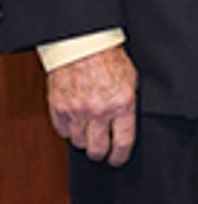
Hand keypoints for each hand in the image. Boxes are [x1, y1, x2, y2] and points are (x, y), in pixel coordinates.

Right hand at [46, 45, 137, 165]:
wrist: (84, 44)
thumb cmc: (110, 59)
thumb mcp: (132, 79)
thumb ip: (129, 104)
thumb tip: (128, 126)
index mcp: (122, 103)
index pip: (123, 142)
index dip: (120, 156)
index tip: (118, 159)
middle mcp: (99, 110)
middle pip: (97, 150)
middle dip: (101, 153)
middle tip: (102, 150)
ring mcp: (77, 110)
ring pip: (79, 143)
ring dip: (84, 140)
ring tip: (90, 130)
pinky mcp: (59, 108)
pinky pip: (63, 132)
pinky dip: (69, 130)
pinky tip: (76, 120)